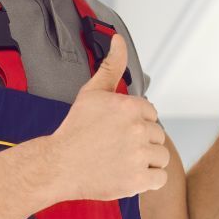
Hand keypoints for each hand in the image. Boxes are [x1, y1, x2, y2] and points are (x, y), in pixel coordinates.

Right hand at [45, 33, 169, 200]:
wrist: (57, 165)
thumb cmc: (75, 129)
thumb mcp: (92, 92)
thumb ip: (111, 65)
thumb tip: (118, 39)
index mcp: (131, 107)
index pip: (152, 115)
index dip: (136, 124)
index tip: (118, 131)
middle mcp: (138, 129)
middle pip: (158, 136)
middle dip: (142, 142)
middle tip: (117, 147)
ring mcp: (138, 156)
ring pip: (161, 157)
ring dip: (147, 161)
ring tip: (123, 161)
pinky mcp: (137, 180)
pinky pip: (160, 179)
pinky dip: (148, 180)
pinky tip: (130, 175)